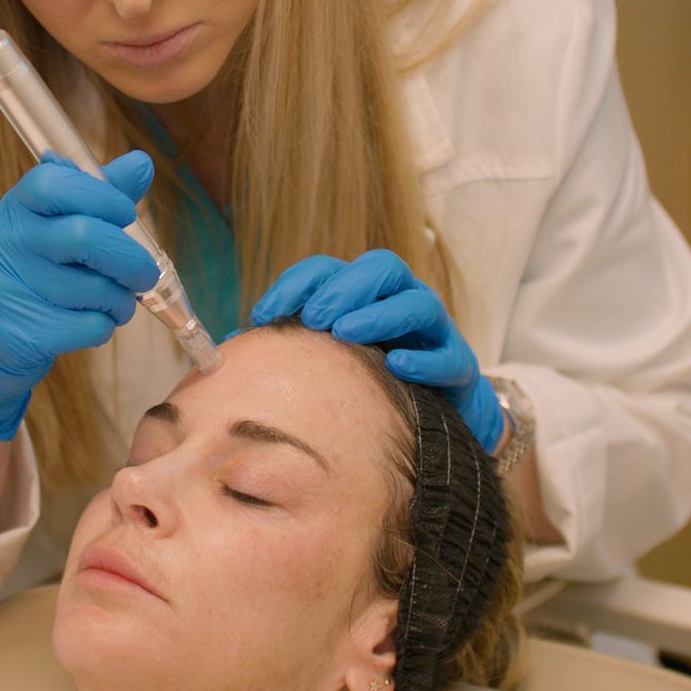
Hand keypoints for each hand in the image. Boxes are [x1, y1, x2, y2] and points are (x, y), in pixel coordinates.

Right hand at [0, 150, 159, 440]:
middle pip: (84, 237)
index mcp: (20, 205)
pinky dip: (106, 326)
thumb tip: (142, 163)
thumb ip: (103, 193)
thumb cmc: (41, 267)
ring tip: (116, 301)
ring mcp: (7, 286)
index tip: (126, 212)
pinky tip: (93, 321)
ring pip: (95, 289)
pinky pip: (90, 326)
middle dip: (131, 259)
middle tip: (146, 273)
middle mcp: (7, 240)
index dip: (101, 195)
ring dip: (122, 300)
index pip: (54, 182)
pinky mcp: (19, 331)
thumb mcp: (63, 221)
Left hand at [250, 249, 504, 452]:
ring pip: (417, 303)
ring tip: (346, 333)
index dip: (297, 283)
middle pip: (380, 269)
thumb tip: (231, 349)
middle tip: (314, 317)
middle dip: (344, 288)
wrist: (439, 421)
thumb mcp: (329, 362)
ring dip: (379, 315)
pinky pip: (448, 355)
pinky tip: (398, 368)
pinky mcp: (459, 366)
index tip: (265, 312)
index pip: (329, 270)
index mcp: (364, 295)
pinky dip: (424, 358)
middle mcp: (400, 301)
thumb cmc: (371, 384)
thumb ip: (290, 349)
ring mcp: (433, 331)